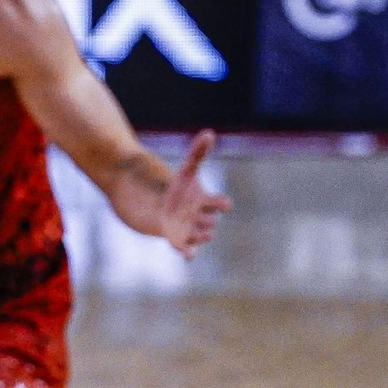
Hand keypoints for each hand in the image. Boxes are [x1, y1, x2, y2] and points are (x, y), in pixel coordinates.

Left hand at [160, 130, 230, 257]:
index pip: (219, 204)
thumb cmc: (179, 188)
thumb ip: (198, 153)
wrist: (162, 205)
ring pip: (201, 236)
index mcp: (207, 203)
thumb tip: (209, 132)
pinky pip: (188, 249)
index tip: (224, 203)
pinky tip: (188, 255)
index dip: (221, 204)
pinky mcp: (180, 241)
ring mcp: (192, 231)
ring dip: (199, 235)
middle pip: (210, 222)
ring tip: (195, 231)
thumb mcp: (186, 170)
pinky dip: (189, 252)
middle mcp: (203, 219)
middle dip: (207, 220)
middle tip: (200, 215)